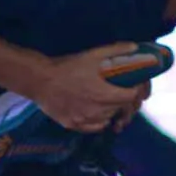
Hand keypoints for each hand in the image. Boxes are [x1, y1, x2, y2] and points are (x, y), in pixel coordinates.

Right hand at [29, 42, 153, 132]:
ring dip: (110, 110)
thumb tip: (134, 47)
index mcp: (103, 93)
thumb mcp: (92, 55)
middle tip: (116, 89)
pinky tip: (94, 111)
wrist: (40, 80)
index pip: (130, 97)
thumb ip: (115, 51)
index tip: (131, 85)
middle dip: (121, 99)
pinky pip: (94, 127)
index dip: (133, 90)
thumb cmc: (67, 67)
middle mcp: (96, 111)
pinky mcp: (73, 125)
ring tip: (104, 99)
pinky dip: (98, 121)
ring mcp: (84, 120)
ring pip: (107, 118)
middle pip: (119, 108)